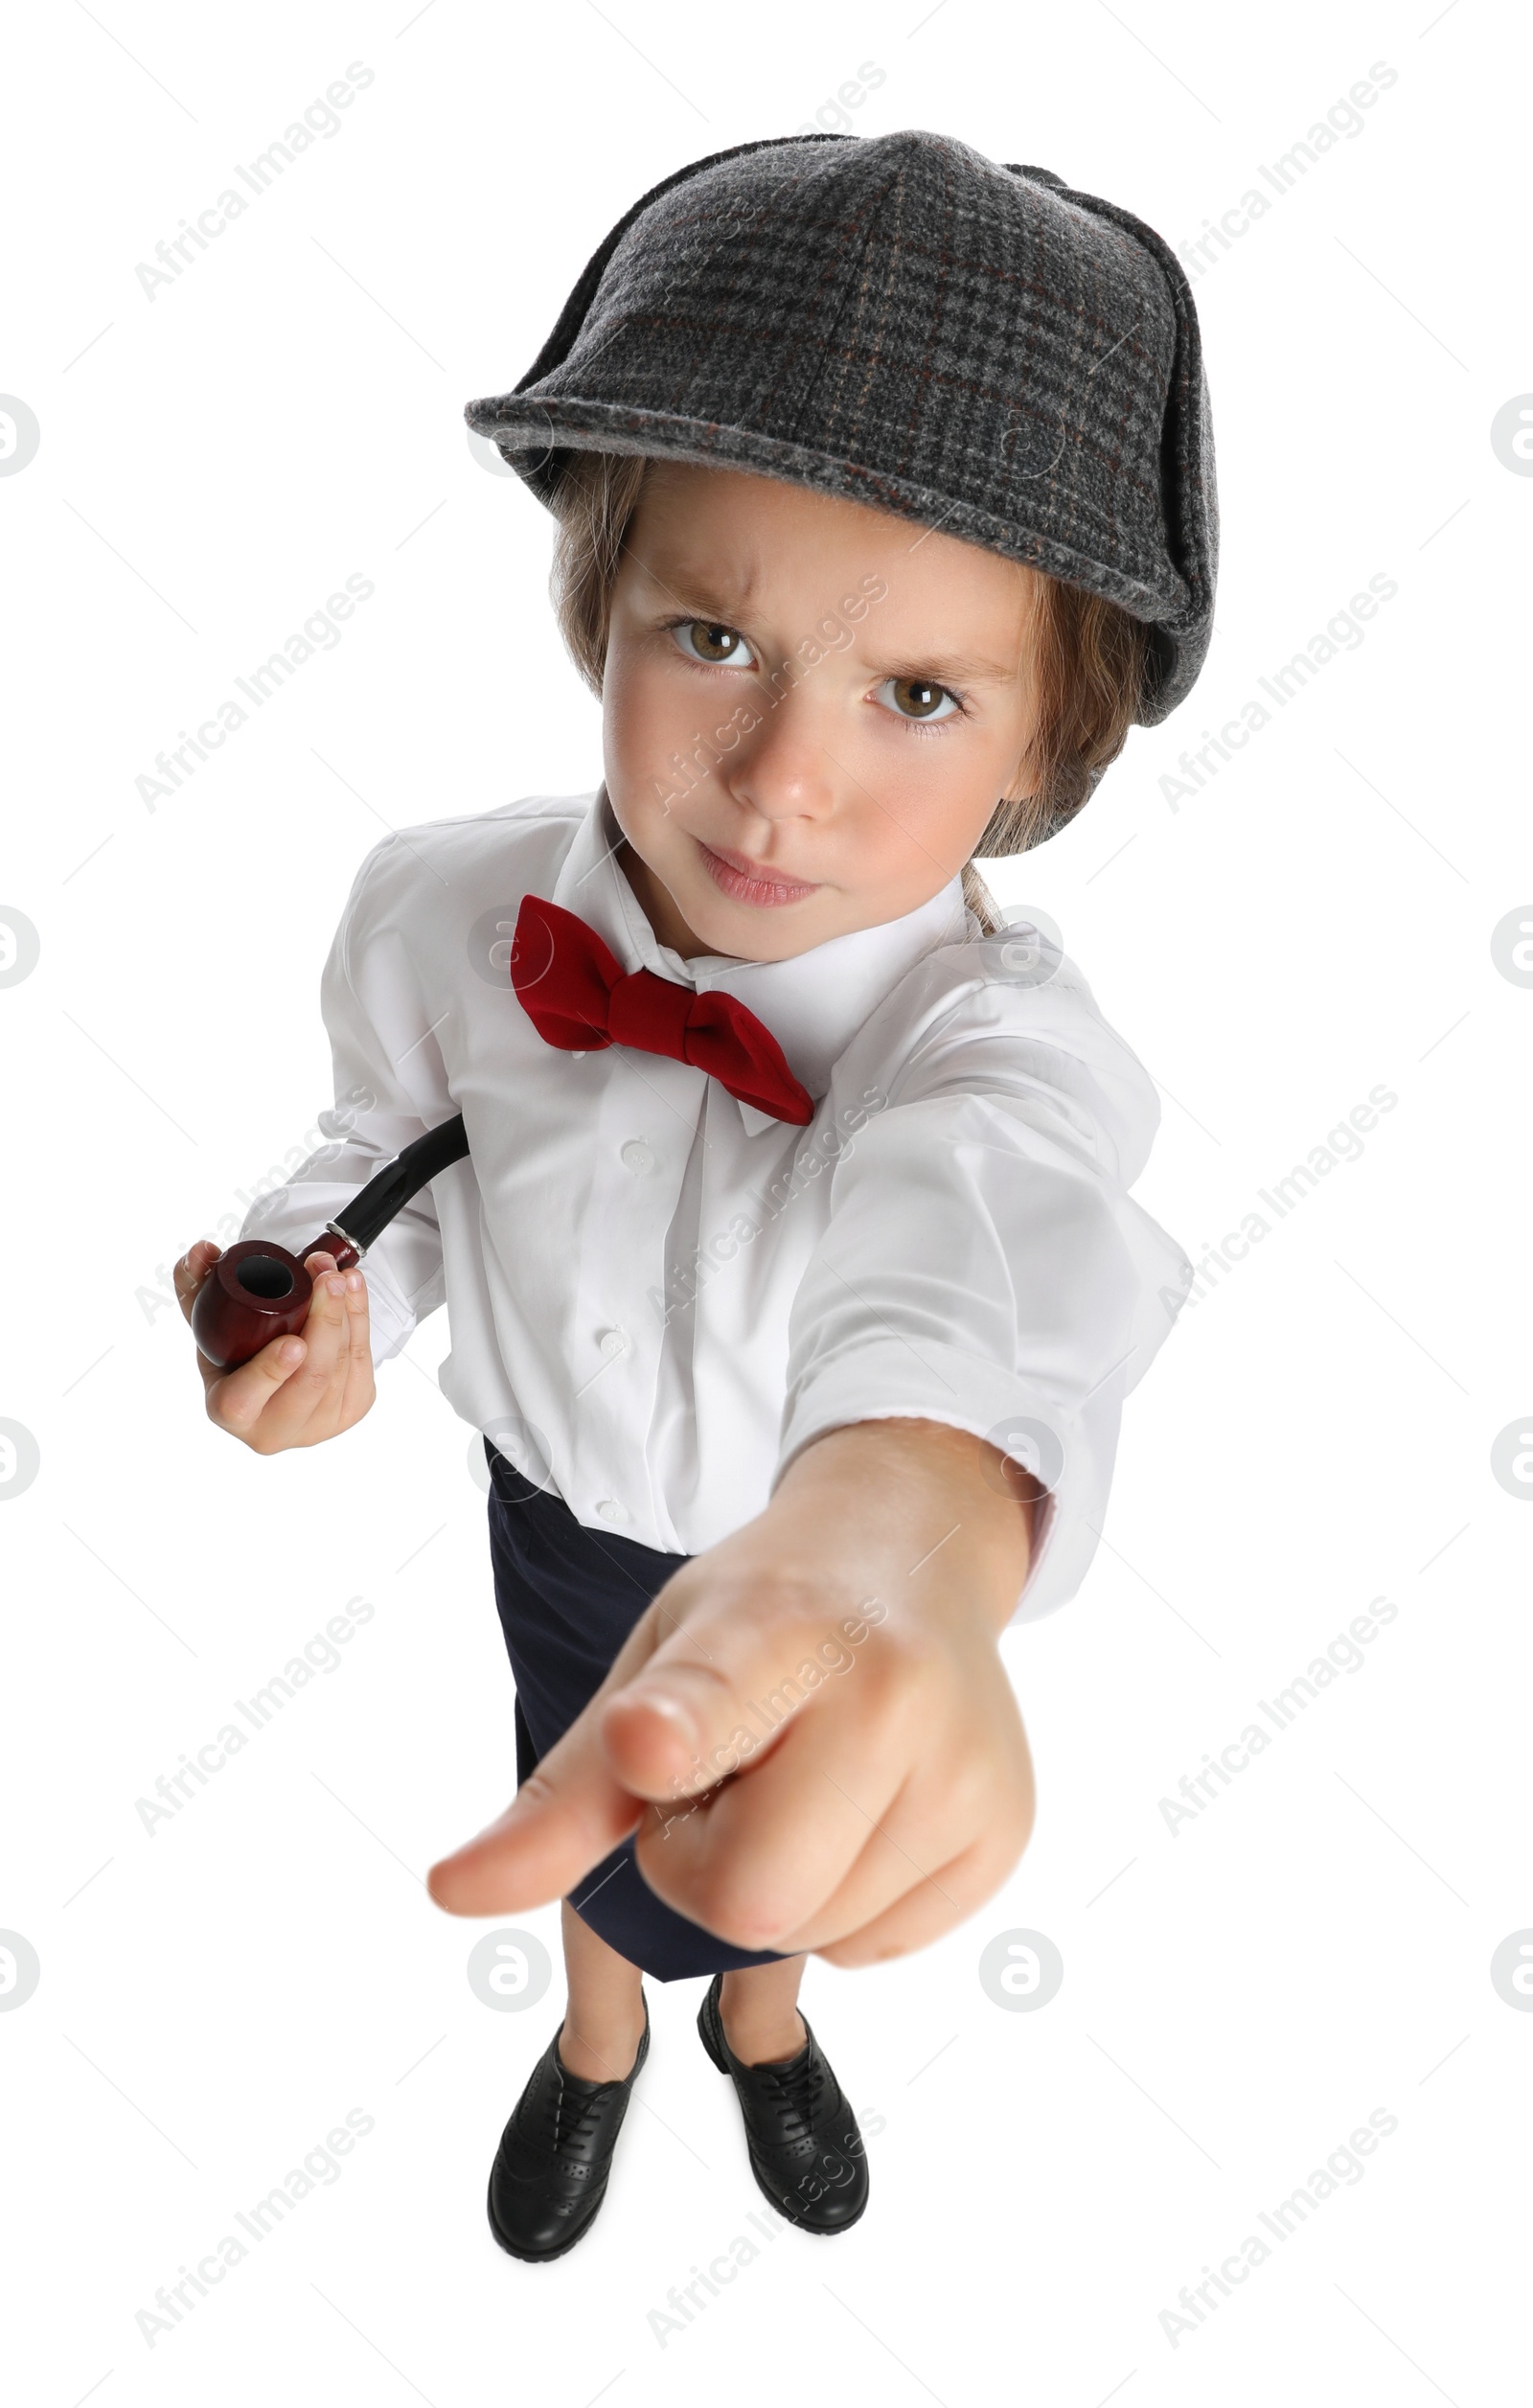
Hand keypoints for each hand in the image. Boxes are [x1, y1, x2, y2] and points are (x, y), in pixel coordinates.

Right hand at [175, 1238, 374, 1452]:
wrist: (276, 1377)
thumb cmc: (236, 1353)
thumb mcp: (210, 1321)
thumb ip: (195, 1283)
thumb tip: (201, 1251)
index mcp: (230, 1412)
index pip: (244, 1400)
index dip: (269, 1373)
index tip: (293, 1342)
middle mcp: (274, 1429)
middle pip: (311, 1379)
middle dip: (326, 1321)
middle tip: (325, 1277)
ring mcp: (318, 1425)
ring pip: (342, 1366)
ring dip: (346, 1311)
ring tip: (337, 1273)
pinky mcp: (352, 1409)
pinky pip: (362, 1361)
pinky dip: (360, 1318)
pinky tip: (352, 1291)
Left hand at [427, 1419, 1038, 1965]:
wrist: (915, 1550)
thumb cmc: (767, 1611)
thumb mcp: (650, 1663)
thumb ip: (562, 1794)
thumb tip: (452, 1895)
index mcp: (776, 1625)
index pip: (719, 1693)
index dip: (680, 1730)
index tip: (647, 1741)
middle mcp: (891, 1689)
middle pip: (747, 1895)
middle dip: (704, 1866)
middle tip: (732, 1779)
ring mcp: (964, 1767)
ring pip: (811, 1935)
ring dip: (778, 1886)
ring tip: (805, 1779)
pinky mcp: (1005, 1833)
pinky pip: (876, 1949)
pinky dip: (845, 1901)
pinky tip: (863, 1808)